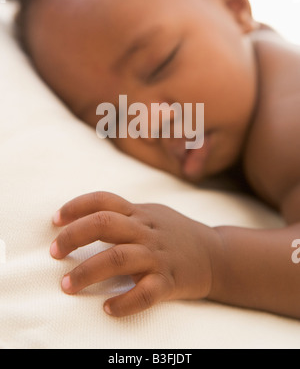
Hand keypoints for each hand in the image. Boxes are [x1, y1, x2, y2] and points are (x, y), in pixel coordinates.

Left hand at [50, 191, 219, 316]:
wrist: (217, 255)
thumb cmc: (177, 234)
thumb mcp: (153, 214)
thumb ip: (125, 214)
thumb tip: (87, 216)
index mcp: (140, 214)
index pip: (104, 200)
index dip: (76, 206)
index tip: (56, 221)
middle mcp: (147, 231)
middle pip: (105, 223)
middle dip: (74, 236)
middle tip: (54, 252)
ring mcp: (158, 255)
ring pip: (119, 258)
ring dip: (88, 271)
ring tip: (67, 285)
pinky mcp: (170, 281)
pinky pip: (145, 292)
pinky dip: (124, 302)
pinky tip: (108, 308)